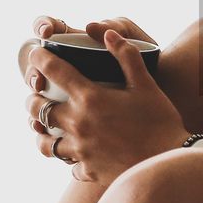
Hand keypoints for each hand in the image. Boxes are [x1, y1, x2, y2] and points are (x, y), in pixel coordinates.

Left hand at [25, 30, 187, 185]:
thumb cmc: (160, 121)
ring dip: (42, 132)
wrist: (169, 161)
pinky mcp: (89, 169)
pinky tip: (77, 154)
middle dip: (33, 98)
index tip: (35, 54)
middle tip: (37, 94)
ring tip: (44, 128)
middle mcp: (78, 123)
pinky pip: (70, 165)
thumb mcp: (146, 85)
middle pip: (38, 109)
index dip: (40, 59)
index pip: (54, 71)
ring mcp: (81, 149)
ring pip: (45, 142)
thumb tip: (108, 33)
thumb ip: (126, 57)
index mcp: (90, 98)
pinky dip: (70, 158)